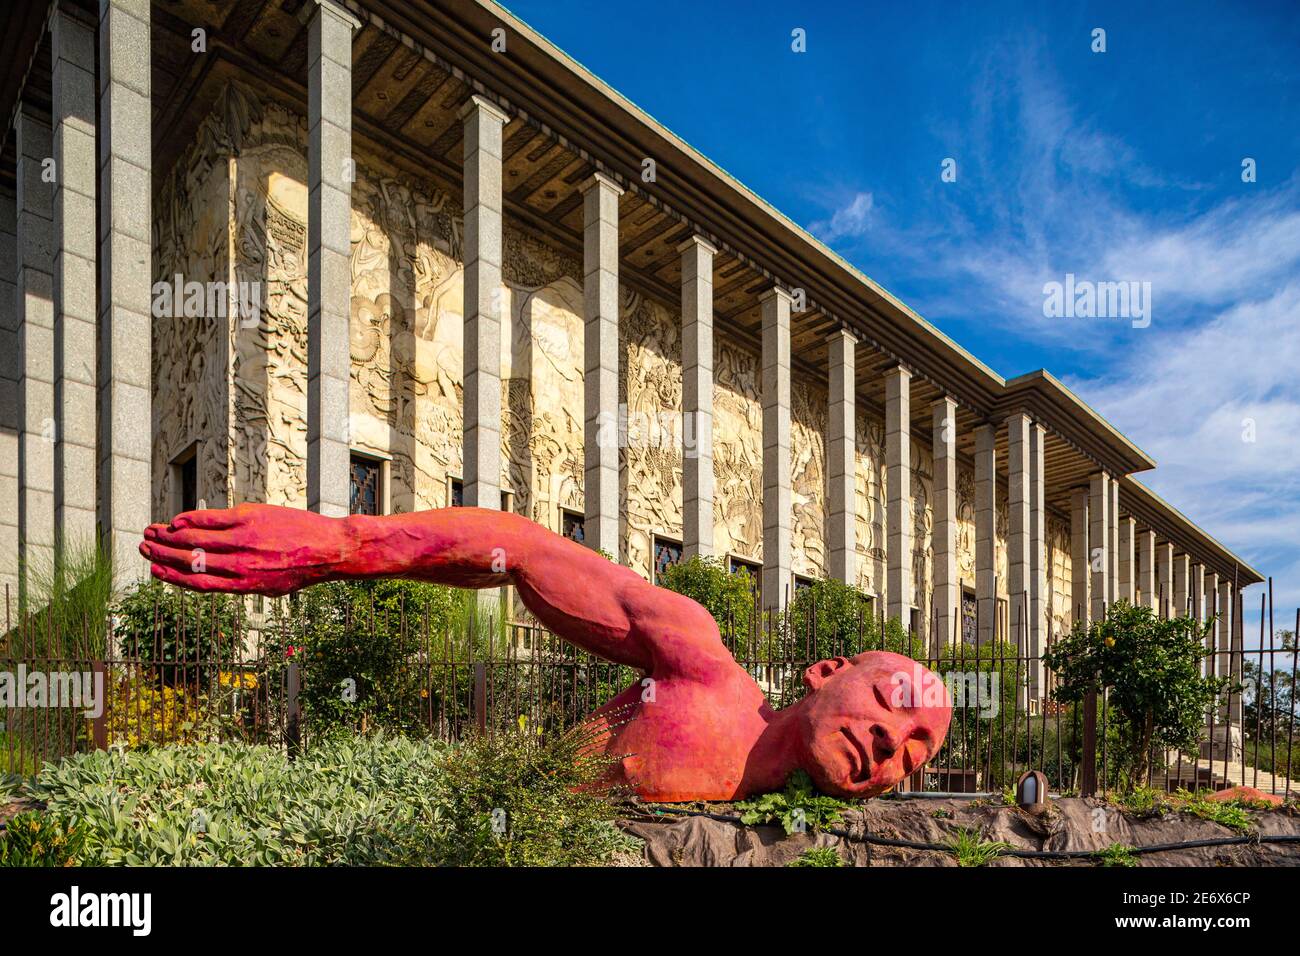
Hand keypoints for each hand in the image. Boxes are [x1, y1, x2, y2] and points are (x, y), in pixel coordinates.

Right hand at [140, 504, 351, 595]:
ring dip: (168, 536)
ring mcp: (243, 540)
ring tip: (151, 531)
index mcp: (243, 585)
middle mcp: (239, 565)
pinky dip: (191, 519)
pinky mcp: (251, 518)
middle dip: (161, 554)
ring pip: (195, 539)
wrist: (331, 548)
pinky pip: (212, 519)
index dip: (170, 577)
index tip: (152, 570)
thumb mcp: (271, 586)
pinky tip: (176, 520)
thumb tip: (218, 577)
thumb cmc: (302, 568)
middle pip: (189, 560)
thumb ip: (243, 582)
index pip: (196, 582)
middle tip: (142, 546)